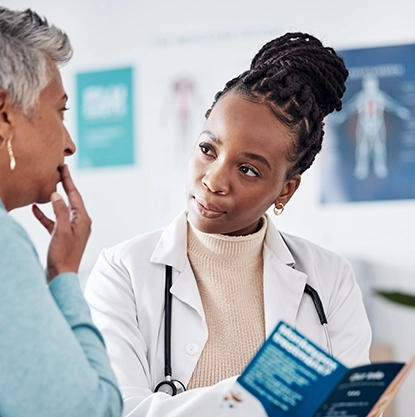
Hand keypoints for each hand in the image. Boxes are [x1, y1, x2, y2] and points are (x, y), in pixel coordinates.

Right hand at [32, 165, 91, 281]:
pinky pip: (54, 221)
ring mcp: (72, 229)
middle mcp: (80, 222)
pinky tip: (35, 208)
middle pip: (71, 200)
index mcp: (83, 219)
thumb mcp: (61, 230)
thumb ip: (60, 211)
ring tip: (47, 186)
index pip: (75, 195)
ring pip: (61, 209)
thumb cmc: (63, 254)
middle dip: (64, 186)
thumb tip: (57, 195)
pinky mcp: (63, 236)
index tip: (64, 167)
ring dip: (53, 200)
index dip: (69, 181)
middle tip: (58, 171)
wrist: (62, 276)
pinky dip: (45, 215)